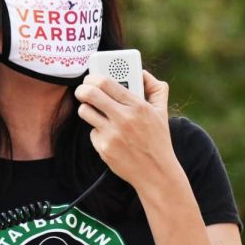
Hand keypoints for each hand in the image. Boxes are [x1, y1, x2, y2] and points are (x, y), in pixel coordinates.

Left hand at [74, 71, 176, 187]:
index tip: (91, 78)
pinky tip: (109, 136)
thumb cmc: (158, 140)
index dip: (93, 77)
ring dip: (85, 108)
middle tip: (83, 91)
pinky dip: (97, 131)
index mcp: (138, 106)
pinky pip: (92, 132)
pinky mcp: (104, 148)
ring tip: (93, 110)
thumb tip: (142, 72)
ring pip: (84, 111)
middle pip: (89, 94)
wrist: (156, 173)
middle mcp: (124, 118)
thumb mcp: (162, 111)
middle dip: (82, 89)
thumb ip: (155, 88)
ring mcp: (112, 134)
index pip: (106, 82)